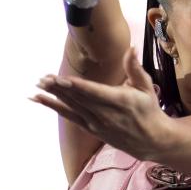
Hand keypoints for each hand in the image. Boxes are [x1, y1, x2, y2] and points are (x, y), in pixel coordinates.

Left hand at [29, 46, 175, 161]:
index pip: (94, 93)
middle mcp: (105, 115)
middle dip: (59, 89)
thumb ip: (135, 68)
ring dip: (53, 97)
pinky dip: (54, 107)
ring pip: (71, 107)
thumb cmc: (149, 110)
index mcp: (120, 101)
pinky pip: (69, 116)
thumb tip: (131, 48)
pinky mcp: (91, 129)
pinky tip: (39, 99)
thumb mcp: (146, 88)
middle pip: (78, 99)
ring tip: (38, 87)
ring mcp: (96, 124)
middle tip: (43, 79)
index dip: (76, 86)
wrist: (152, 141)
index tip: (60, 79)